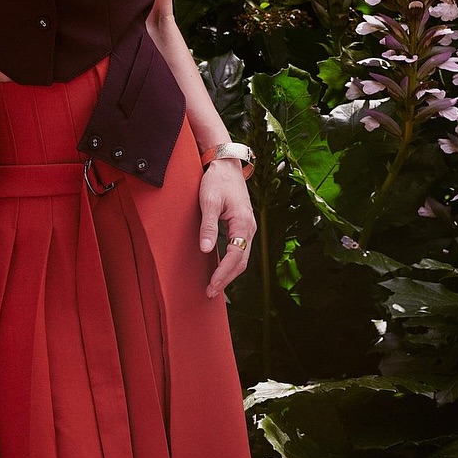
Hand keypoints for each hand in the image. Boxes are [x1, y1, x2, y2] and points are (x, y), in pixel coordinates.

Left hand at [199, 160, 254, 297]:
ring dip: (230, 273)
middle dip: (227, 279)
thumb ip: (208, 226)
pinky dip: (231, 263)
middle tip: (210, 292)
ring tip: (214, 286)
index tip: (212, 286)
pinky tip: (220, 269)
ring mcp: (248, 227)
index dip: (224, 274)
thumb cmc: (216, 181)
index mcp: (244, 223)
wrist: (226, 165)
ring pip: (242, 257)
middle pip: (242, 261)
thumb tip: (206, 249)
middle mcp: (250, 228)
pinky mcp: (242, 226)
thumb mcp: (208, 201)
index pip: (236, 256)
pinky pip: (240, 250)